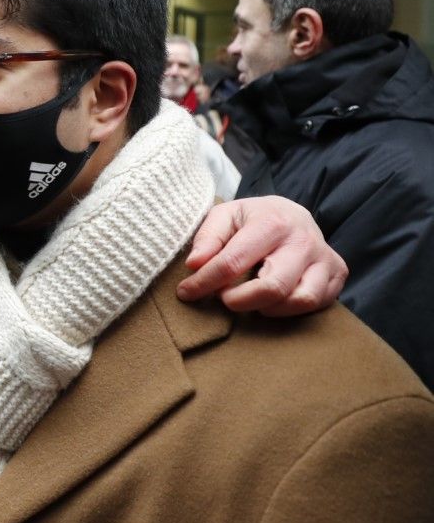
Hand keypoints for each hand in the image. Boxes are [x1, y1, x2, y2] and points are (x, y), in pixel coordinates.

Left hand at [179, 196, 347, 315]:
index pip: (232, 262)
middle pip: (271, 288)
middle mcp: (303, 241)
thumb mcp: (225, 215)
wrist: (293, 214)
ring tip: (248, 296)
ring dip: (266, 307)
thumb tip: (195, 265)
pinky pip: (316, 304)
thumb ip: (207, 238)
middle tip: (222, 297)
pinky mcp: (338, 273)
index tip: (185, 293)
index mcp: (272, 222)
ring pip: (298, 300)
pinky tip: (272, 300)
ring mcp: (324, 258)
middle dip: (239, 300)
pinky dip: (289, 309)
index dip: (205, 282)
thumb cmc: (253, 219)